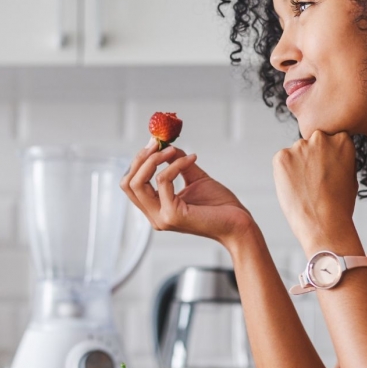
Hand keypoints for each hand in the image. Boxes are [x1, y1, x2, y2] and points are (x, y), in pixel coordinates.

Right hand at [120, 143, 255, 245]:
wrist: (238, 224)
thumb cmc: (219, 206)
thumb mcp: (194, 178)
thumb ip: (178, 163)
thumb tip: (166, 146)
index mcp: (156, 209)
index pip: (131, 185)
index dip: (138, 162)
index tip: (153, 143)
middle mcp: (155, 216)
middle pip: (128, 183)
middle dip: (140, 159)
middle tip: (156, 143)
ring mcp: (162, 217)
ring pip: (138, 183)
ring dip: (154, 159)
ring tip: (171, 150)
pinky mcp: (172, 215)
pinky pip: (163, 181)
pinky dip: (175, 165)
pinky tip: (192, 159)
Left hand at [272, 130, 361, 253]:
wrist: (324, 224)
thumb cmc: (340, 205)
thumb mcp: (350, 175)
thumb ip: (339, 158)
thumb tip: (329, 153)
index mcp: (342, 140)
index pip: (331, 140)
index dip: (328, 158)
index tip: (327, 172)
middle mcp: (320, 138)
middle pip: (312, 144)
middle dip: (312, 158)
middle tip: (315, 182)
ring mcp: (300, 146)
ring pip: (296, 153)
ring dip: (298, 166)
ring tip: (305, 188)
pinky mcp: (281, 157)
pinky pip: (282, 161)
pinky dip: (284, 173)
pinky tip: (295, 189)